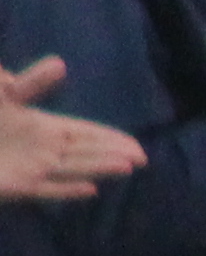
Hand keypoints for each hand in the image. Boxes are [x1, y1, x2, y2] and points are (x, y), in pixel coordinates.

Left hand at [0, 60, 139, 201]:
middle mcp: (42, 149)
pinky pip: (48, 190)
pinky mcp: (17, 187)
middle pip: (85, 152)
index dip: (108, 136)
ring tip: (127, 168)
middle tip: (142, 157)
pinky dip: (67, 191)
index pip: (83, 132)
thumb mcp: (1, 95)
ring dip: (99, 168)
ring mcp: (31, 169)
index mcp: (41, 126)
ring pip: (73, 169)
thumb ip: (28, 84)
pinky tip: (90, 191)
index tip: (133, 142)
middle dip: (112, 153)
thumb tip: (60, 64)